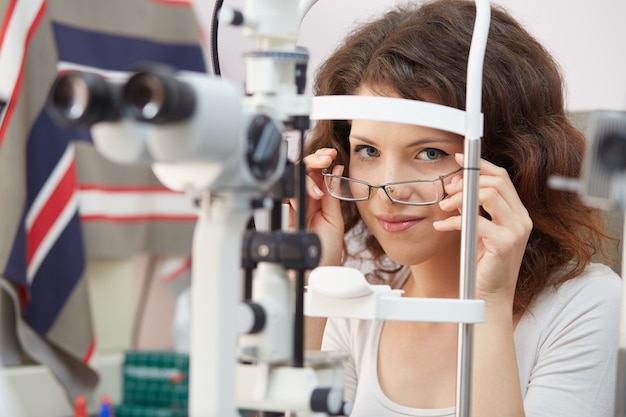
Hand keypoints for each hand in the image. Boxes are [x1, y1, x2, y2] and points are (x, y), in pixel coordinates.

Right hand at [289, 148, 344, 265]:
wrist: (318, 270)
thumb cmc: (327, 249)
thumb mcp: (334, 218)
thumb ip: (332, 194)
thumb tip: (336, 169)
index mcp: (319, 198)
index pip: (317, 171)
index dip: (322, 160)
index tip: (331, 155)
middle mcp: (307, 199)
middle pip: (304, 170)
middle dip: (314, 160)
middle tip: (325, 159)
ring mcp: (296, 205)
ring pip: (295, 179)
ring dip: (308, 175)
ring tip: (320, 188)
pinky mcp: (289, 214)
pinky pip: (289, 194)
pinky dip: (300, 190)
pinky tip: (313, 194)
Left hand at [433, 153, 531, 305]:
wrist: (489, 297)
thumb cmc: (483, 264)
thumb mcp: (476, 230)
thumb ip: (471, 209)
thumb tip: (455, 188)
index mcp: (517, 213)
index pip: (502, 178)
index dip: (480, 165)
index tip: (458, 159)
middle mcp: (521, 219)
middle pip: (496, 181)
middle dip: (467, 180)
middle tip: (446, 189)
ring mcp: (516, 231)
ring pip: (489, 195)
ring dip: (460, 196)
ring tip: (443, 206)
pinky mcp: (504, 244)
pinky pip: (476, 221)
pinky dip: (454, 220)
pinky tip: (442, 226)